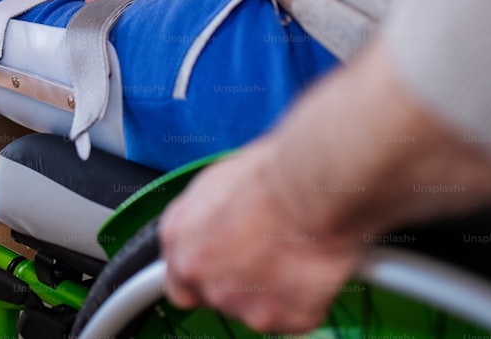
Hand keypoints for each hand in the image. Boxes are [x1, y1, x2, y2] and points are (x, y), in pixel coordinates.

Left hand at [160, 143, 362, 334]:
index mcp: (178, 236)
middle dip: (240, 282)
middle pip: (215, 295)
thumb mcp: (219, 181)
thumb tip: (219, 223)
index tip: (224, 266)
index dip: (206, 272)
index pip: (179, 278)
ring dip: (274, 290)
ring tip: (295, 251)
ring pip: (255, 308)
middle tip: (269, 256)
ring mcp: (235, 301)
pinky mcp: (277, 318)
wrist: (310, 185)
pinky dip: (306, 298)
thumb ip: (207, 219)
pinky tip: (312, 266)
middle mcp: (198, 272)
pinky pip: (294, 316)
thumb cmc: (273, 171)